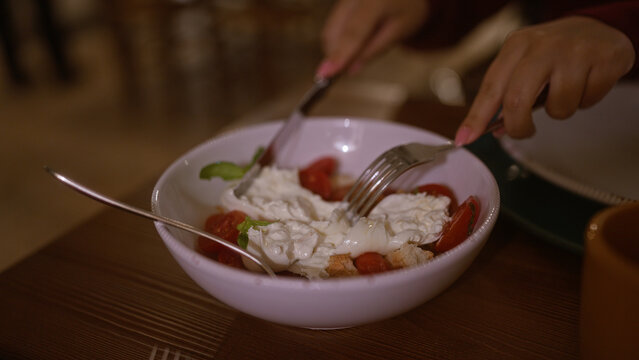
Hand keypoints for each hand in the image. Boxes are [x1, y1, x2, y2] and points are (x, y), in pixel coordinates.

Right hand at [316, 0, 427, 77]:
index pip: (353, 32)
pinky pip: (332, 25)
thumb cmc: (408, 8)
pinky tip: (353, 43)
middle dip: (335, 55)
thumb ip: (375, 49)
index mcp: (375, 2)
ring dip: (336, 49)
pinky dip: (337, 40)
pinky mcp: (341, 2)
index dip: (340, 54)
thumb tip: (349, 69)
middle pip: (334, 31)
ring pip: (330, 29)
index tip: (326, 74)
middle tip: (340, 73)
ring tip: (357, 52)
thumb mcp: (400, 31)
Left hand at [455, 16, 635, 145]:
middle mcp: (542, 45)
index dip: (476, 118)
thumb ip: (508, 94)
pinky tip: (587, 81)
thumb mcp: (526, 64)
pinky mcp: (603, 59)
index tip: (465, 139)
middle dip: (518, 126)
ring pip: (558, 107)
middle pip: (517, 101)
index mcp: (516, 45)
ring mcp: (574, 51)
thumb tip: (495, 129)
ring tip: (567, 90)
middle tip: (525, 131)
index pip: (490, 88)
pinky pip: (587, 101)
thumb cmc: (556, 53)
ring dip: (561, 110)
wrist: (601, 29)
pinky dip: (587, 100)